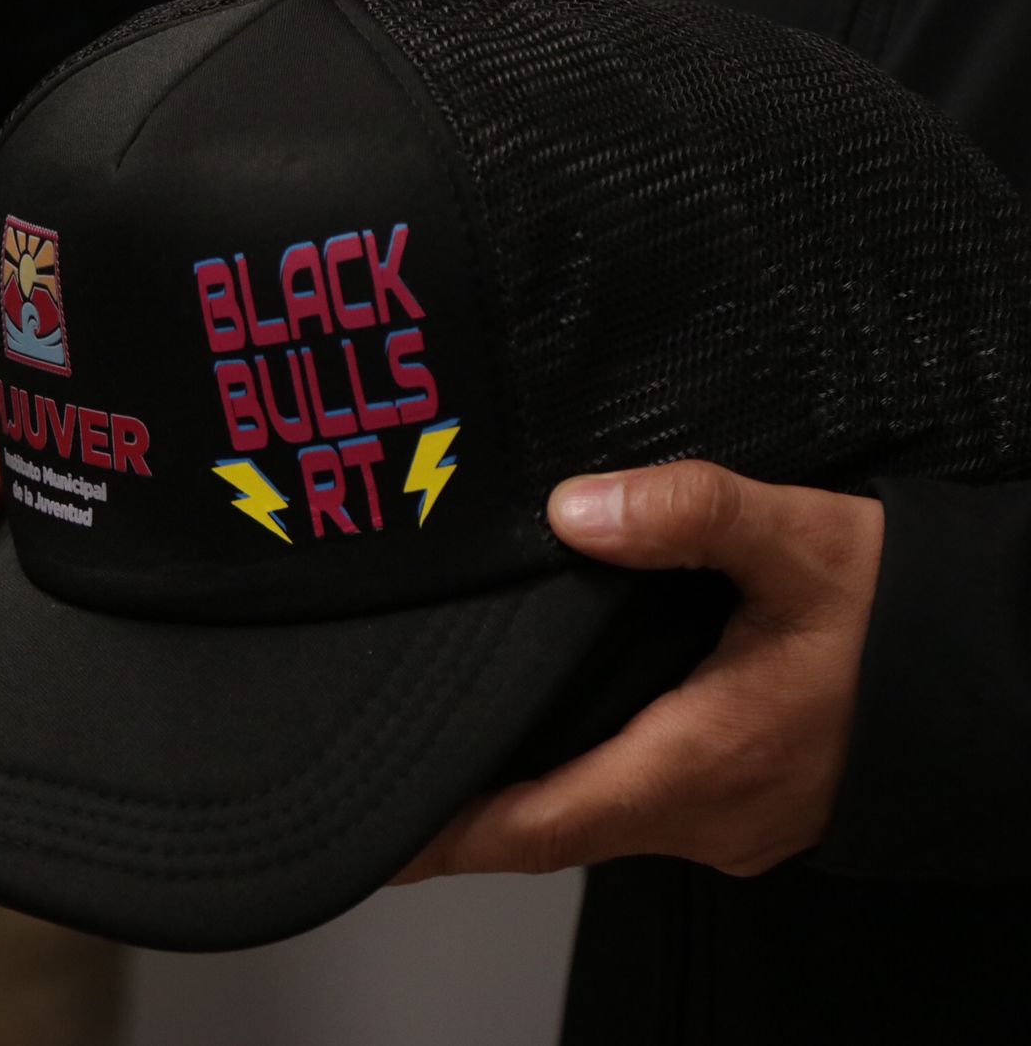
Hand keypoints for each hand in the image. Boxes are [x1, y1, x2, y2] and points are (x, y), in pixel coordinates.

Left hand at [396, 462, 883, 881]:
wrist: (1005, 668)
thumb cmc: (908, 613)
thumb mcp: (803, 540)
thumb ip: (689, 514)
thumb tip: (573, 508)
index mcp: (700, 763)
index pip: (540, 825)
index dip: (449, 834)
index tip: (376, 833)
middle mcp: (705, 816)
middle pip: (555, 832)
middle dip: (469, 817)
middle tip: (388, 777)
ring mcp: (730, 822)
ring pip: (597, 823)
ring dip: (525, 798)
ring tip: (448, 752)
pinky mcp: (748, 806)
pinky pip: (640, 809)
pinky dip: (581, 784)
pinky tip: (552, 739)